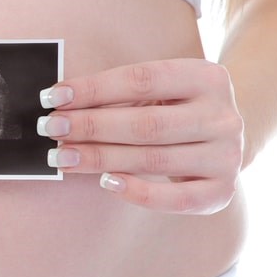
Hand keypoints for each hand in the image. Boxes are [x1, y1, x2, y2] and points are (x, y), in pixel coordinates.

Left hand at [37, 59, 243, 213]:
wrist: (223, 138)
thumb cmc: (176, 109)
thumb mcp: (160, 91)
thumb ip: (119, 95)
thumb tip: (61, 106)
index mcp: (206, 77)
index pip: (142, 79)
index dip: (93, 89)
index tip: (53, 97)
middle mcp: (222, 116)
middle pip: (145, 123)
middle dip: (90, 126)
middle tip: (50, 128)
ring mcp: (227, 156)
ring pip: (153, 160)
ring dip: (100, 158)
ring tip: (62, 156)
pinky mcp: (222, 191)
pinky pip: (176, 199)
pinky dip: (138, 193)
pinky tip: (106, 183)